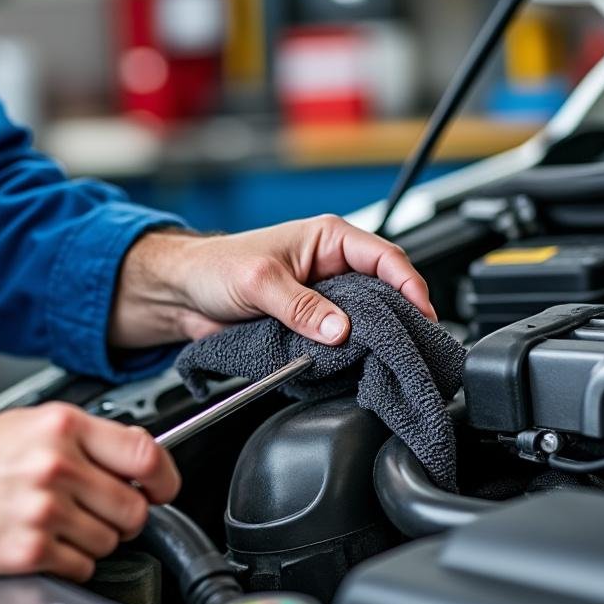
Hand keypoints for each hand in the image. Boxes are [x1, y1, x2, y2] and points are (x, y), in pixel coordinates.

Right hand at [0, 405, 179, 581]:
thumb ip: (81, 439)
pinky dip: (70, 561)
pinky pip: (81, 566)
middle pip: (134, 507)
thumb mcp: (27, 424)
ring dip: (94, 539)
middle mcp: (57, 466)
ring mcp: (44, 510)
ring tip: (58, 523)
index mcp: (61, 427)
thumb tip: (132, 461)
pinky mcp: (29, 550)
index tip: (162, 488)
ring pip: (110, 541)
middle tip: (98, 511)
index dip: (164, 478)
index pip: (145, 454)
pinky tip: (43, 543)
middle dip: (123, 515)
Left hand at [110, 214, 435, 347]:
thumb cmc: (215, 268)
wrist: (182, 295)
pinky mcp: (310, 324)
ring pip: (365, 319)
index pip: (386, 258)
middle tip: (410, 343)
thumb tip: (338, 328)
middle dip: (399, 316)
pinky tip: (354, 365)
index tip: (421, 313)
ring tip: (387, 357)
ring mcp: (323, 297)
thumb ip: (300, 306)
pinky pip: (340, 340)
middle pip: (384, 291)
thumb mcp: (260, 282)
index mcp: (328, 238)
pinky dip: (348, 353)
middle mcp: (331, 266)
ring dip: (373, 338)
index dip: (409, 285)